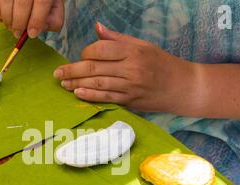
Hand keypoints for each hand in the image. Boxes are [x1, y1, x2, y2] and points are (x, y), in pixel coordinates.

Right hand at [0, 0, 64, 37]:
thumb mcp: (55, 4)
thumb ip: (54, 18)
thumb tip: (39, 30)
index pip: (42, 2)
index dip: (36, 20)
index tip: (32, 34)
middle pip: (22, 3)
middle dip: (19, 23)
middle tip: (18, 33)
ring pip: (6, 2)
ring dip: (8, 19)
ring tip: (12, 27)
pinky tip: (3, 15)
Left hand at [53, 23, 199, 115]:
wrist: (182, 87)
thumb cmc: (162, 64)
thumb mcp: (143, 45)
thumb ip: (118, 39)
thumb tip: (97, 28)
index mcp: (133, 51)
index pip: (101, 49)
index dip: (86, 53)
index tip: (82, 56)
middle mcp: (131, 68)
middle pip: (94, 68)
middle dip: (73, 70)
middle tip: (57, 72)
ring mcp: (130, 86)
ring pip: (98, 84)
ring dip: (77, 84)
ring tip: (63, 83)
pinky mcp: (131, 101)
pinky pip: (106, 98)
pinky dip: (91, 96)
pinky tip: (78, 94)